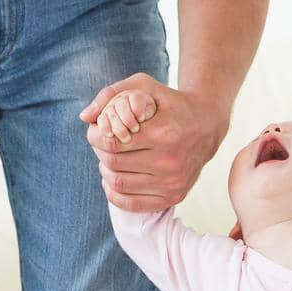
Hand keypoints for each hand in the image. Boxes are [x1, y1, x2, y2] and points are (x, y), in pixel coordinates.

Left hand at [80, 73, 228, 211]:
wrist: (207, 125)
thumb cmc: (169, 103)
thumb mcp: (143, 86)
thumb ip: (110, 95)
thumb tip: (84, 117)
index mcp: (162, 132)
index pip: (112, 141)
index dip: (94, 137)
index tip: (95, 131)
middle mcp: (170, 160)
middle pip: (113, 163)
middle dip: (99, 152)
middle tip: (102, 144)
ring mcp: (173, 182)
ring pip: (119, 184)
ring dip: (106, 172)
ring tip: (109, 160)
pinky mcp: (175, 196)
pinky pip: (133, 204)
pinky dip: (115, 195)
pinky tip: (113, 181)